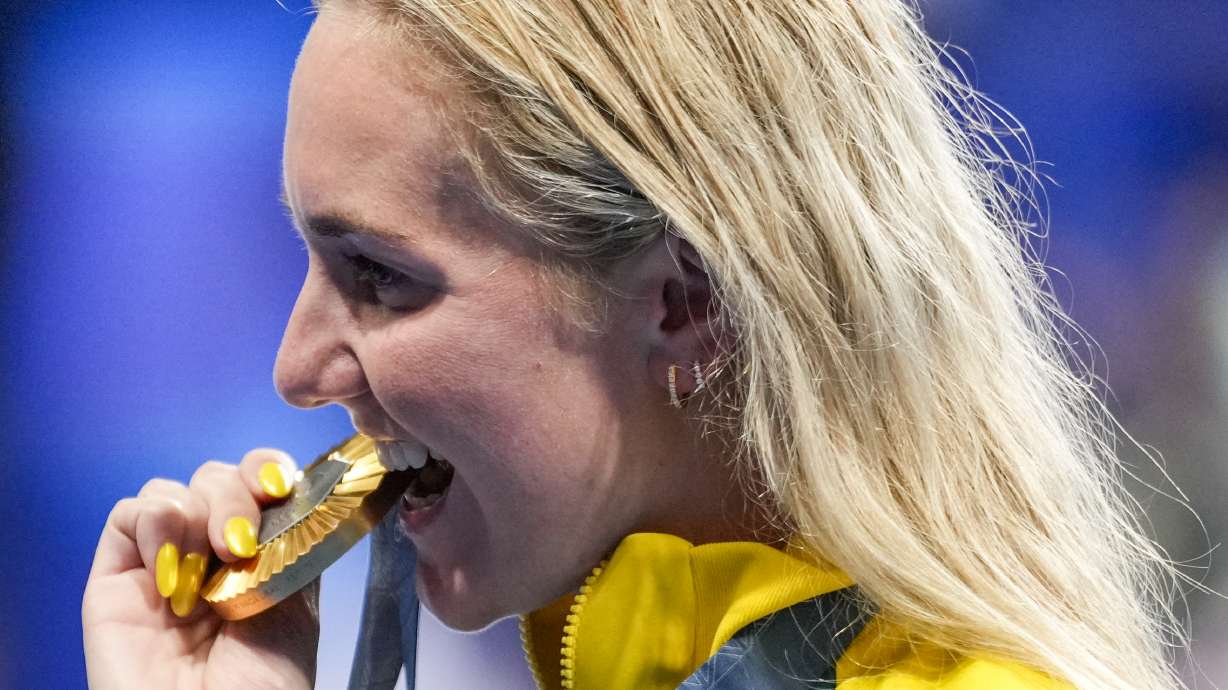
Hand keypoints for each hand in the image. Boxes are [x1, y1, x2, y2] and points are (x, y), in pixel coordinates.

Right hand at [83, 449, 319, 689]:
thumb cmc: (263, 684)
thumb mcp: (298, 606)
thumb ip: (289, 543)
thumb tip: (287, 488)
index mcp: (260, 553)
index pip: (259, 482)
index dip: (267, 468)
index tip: (279, 485)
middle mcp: (210, 552)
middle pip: (215, 477)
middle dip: (234, 494)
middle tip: (239, 545)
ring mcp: (162, 562)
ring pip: (172, 489)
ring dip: (197, 511)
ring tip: (207, 564)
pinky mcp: (115, 578)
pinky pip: (126, 515)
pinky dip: (154, 523)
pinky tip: (172, 565)